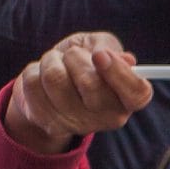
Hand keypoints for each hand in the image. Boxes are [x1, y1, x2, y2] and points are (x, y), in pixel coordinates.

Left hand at [3, 30, 151, 154]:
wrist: (49, 82)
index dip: (119, 73)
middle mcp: (107, 116)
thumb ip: (108, 46)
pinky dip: (34, 70)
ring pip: (55, 78)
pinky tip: (42, 79)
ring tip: (56, 64)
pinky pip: (32, 82)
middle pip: (90, 84)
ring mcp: (75, 122)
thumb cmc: (81, 62)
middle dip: (75, 57)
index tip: (100, 55)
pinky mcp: (46, 120)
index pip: (137, 94)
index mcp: (127, 98)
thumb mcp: (97, 45)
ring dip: (51, 60)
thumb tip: (124, 59)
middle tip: (73, 55)